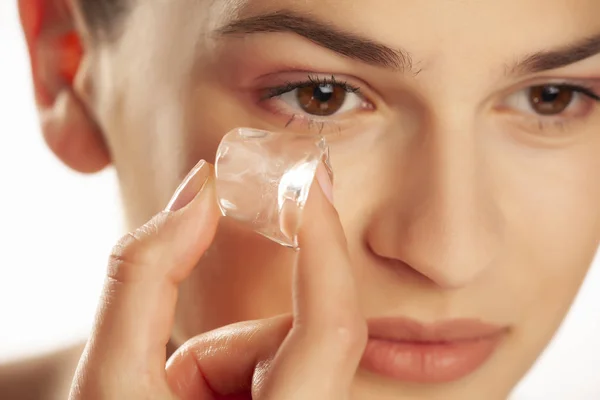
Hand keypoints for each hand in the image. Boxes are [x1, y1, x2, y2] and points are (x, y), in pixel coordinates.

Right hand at [69, 160, 366, 399]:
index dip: (324, 244)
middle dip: (223, 346)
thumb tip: (198, 194)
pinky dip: (231, 374)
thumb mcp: (106, 385)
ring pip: (281, 352)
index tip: (307, 185)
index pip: (331, 328)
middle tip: (169, 381)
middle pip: (296, 342)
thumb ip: (143, 275)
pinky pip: (274, 368)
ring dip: (220, 363)